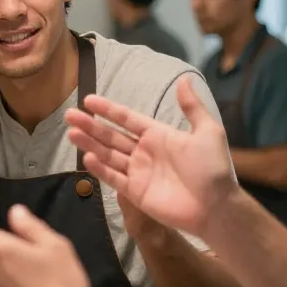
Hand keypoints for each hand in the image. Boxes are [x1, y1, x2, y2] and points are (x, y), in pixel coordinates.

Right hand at [65, 76, 237, 237]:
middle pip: (111, 136)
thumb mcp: (207, 132)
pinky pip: (114, 177)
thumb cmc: (213, 169)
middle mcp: (144, 152)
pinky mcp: (135, 192)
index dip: (108, 110)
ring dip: (90, 143)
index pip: (127, 119)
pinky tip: (87, 156)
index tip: (88, 100)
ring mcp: (138, 172)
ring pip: (108, 155)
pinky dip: (100, 168)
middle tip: (69, 115)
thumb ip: (192, 107)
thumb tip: (184, 80)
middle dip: (91, 125)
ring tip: (71, 133)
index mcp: (158, 135)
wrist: (216, 206)